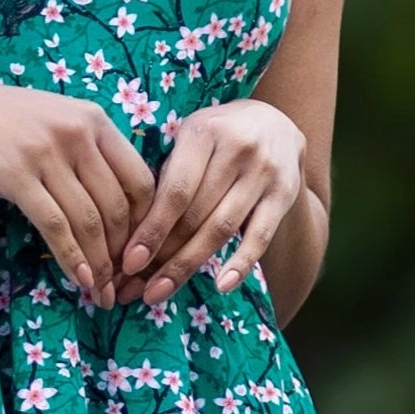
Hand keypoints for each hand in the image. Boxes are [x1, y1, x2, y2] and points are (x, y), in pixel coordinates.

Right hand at [0, 69, 156, 305]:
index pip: (140, 179)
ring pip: (89, 221)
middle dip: (125, 254)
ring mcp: (46, 153)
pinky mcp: (16, 176)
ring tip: (104, 294)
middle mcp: (77, 133)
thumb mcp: (51, 122)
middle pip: (118, 206)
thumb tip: (114, 206)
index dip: (145, 224)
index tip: (137, 254)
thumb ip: (84, 152)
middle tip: (124, 285)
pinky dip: (73, 259)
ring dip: (101, 264)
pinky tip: (82, 281)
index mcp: (94, 120)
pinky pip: (56, 226)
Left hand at [123, 99, 305, 305]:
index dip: (151, 230)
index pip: (174, 191)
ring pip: (221, 229)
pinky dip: (240, 264)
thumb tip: (132, 234)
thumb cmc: (216, 137)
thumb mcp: (190, 138)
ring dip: (188, 265)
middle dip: (162, 256)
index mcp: (203, 132)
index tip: (129, 262)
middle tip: (136, 288)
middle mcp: (237, 149)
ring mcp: (264, 172)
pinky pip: (260, 237)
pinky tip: (221, 286)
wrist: (276, 122)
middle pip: (195, 215)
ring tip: (160, 292)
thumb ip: (167, 174)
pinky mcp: (285, 194)